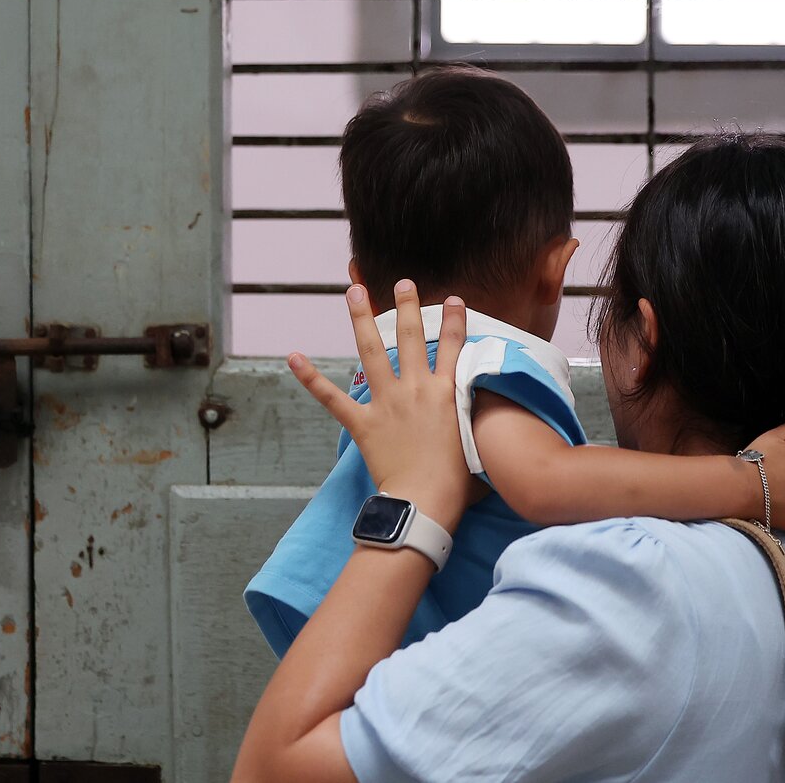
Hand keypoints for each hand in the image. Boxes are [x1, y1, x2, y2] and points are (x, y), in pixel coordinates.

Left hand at [286, 279, 474, 532]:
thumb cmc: (457, 483)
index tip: (454, 300)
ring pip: (371, 350)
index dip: (454, 321)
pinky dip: (311, 378)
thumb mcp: (478, 442)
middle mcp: (415, 390)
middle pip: (409, 337)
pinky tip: (293, 357)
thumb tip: (491, 420)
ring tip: (355, 291)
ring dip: (362, 318)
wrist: (426, 501)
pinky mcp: (363, 423)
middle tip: (402, 283)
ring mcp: (386, 403)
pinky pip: (332, 398)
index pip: (452, 347)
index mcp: (447, 393)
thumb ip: (479, 422)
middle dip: (406, 306)